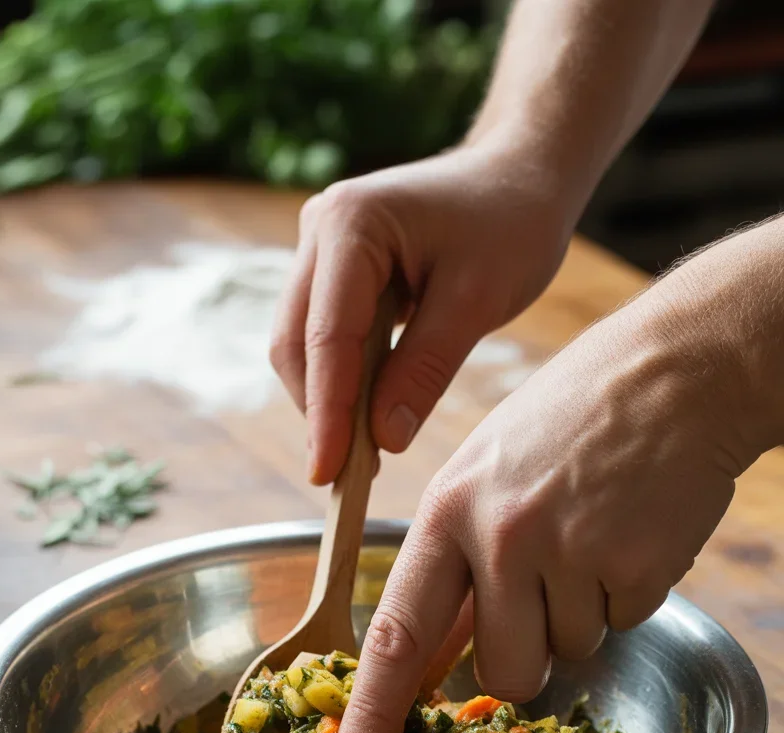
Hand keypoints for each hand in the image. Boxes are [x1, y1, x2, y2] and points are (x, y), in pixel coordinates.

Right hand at [269, 140, 574, 483]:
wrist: (520, 173)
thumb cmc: (511, 222)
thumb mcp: (477, 300)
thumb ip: (424, 369)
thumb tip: (381, 439)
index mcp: (350, 223)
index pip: (326, 335)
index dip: (326, 410)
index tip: (328, 472)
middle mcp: (319, 227)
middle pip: (295, 341)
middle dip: (318, 410)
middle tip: (346, 476)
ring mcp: (319, 246)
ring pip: (301, 343)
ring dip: (326, 398)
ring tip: (362, 452)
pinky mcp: (332, 267)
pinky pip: (321, 334)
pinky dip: (340, 378)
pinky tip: (367, 412)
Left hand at [332, 221, 783, 732]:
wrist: (675, 370)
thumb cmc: (571, 418)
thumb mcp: (485, 471)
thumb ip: (455, 559)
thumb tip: (436, 652)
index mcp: (448, 512)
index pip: (397, 633)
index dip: (373, 711)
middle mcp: (500, 537)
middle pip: (500, 671)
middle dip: (523, 657)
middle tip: (546, 589)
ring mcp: (570, 552)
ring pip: (567, 652)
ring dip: (582, 613)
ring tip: (592, 533)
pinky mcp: (636, 565)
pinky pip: (624, 622)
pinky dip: (629, 591)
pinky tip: (631, 528)